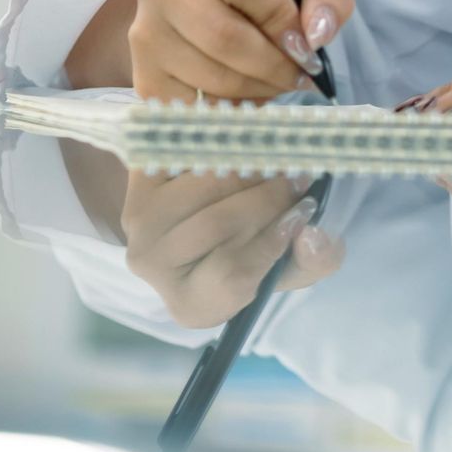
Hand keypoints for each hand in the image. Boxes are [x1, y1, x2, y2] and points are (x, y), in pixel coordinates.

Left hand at [119, 164, 343, 329]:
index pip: (231, 273)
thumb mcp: (293, 265)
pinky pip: (188, 155)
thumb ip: (314, 259)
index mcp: (192, 305)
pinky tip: (244, 148)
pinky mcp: (137, 179)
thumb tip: (313, 234)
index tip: (306, 211)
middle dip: (267, 196)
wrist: (204, 218)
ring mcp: (138, 223)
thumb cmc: (252, 250)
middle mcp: (153, 268)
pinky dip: (222, 146)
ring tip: (276, 164)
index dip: (273, 239)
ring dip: (248, 168)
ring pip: (203, 186)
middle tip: (300, 178)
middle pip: (216, 225)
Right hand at [129, 0, 353, 103]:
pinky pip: (196, 108)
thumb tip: (317, 37)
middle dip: (275, 66)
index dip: (282, 21)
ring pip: (212, 78)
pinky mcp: (142, 76)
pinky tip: (247, 94)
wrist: (206, 5)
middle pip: (224, 37)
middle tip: (300, 75)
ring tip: (277, 81)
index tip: (307, 46)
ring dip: (260, 90)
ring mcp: (145, 31)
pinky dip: (233, 110)